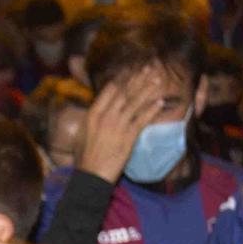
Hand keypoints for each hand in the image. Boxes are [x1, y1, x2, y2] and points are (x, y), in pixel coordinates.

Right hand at [79, 66, 168, 181]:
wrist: (90, 176)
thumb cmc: (85, 158)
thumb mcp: (82, 134)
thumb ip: (93, 119)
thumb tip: (99, 109)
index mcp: (93, 113)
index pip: (110, 89)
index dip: (123, 78)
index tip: (132, 70)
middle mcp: (106, 116)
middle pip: (125, 92)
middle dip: (139, 78)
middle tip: (150, 67)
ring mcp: (118, 126)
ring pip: (135, 103)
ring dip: (148, 89)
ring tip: (158, 78)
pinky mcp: (128, 138)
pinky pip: (142, 120)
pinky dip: (151, 110)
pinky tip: (160, 102)